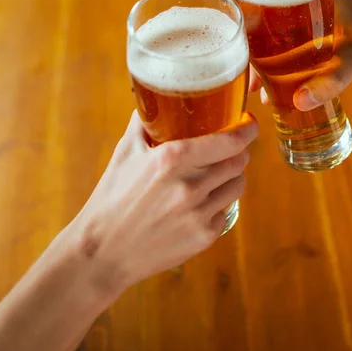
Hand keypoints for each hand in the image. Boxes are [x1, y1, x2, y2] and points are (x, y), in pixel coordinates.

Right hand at [66, 111, 258, 303]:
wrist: (103, 252)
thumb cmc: (111, 198)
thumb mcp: (125, 152)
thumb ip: (144, 122)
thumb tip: (155, 99)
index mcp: (173, 158)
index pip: (229, 140)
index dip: (246, 129)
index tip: (249, 123)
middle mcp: (191, 185)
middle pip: (239, 161)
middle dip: (239, 151)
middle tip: (229, 148)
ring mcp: (200, 214)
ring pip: (237, 186)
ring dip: (231, 176)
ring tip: (216, 174)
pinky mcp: (204, 237)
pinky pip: (225, 211)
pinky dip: (218, 203)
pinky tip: (200, 202)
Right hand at [251, 0, 351, 109]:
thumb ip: (332, 81)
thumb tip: (299, 102)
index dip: (240, 15)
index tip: (230, 40)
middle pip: (256, 18)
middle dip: (245, 46)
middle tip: (241, 74)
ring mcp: (298, 16)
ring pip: (264, 33)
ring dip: (255, 57)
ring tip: (252, 86)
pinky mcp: (303, 32)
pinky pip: (276, 43)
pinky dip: (269, 61)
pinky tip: (265, 87)